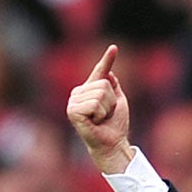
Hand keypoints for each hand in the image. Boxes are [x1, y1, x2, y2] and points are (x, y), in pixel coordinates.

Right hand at [66, 45, 133, 173]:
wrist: (112, 143)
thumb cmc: (114, 124)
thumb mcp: (117, 100)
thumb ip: (112, 85)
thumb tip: (108, 71)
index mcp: (87, 90)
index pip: (99, 71)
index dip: (107, 60)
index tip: (114, 47)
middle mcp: (77, 94)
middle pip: (103, 84)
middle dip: (110, 100)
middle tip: (106, 114)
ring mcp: (73, 103)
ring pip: (100, 93)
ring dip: (106, 108)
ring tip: (101, 118)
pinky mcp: (73, 112)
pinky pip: (94, 103)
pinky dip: (100, 114)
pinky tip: (95, 122)